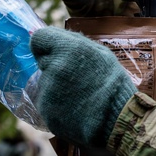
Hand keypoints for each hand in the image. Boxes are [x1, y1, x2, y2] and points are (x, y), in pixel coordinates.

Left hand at [30, 26, 136, 146]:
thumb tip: (53, 36)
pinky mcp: (46, 112)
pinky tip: (76, 109)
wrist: (117, 120)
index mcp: (66, 50)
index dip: (46, 45)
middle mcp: (52, 68)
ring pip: (46, 84)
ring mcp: (47, 92)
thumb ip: (74, 42)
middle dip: (56, 67)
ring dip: (58, 88)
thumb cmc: (113, 83)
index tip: (55, 52)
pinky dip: (58, 106)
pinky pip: (48, 103)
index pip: (39, 39)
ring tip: (80, 96)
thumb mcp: (101, 53)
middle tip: (77, 79)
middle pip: (43, 63)